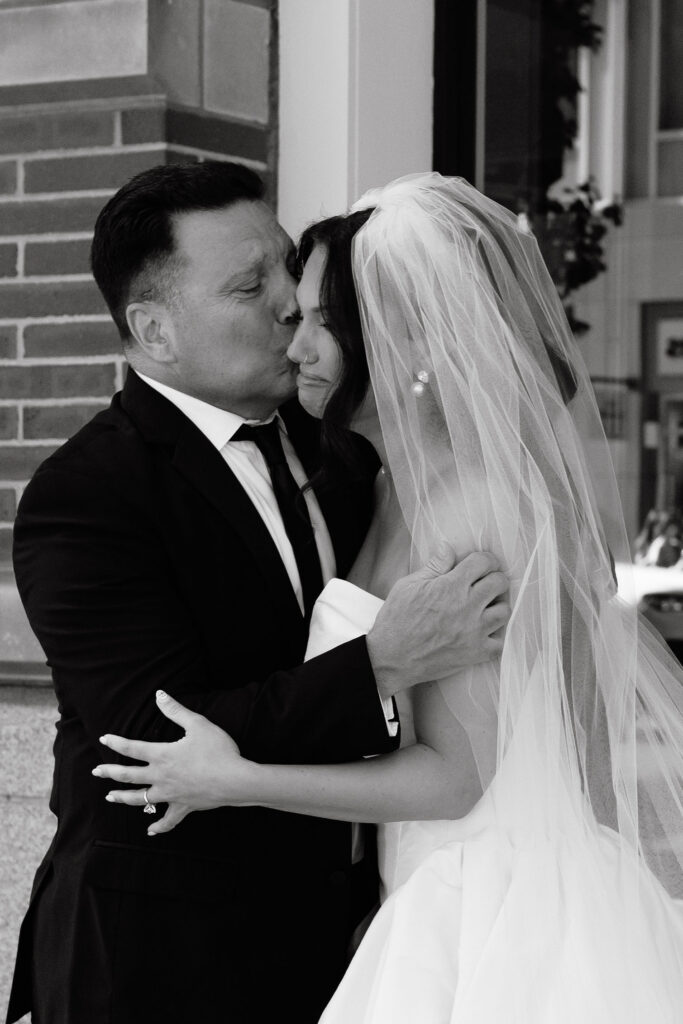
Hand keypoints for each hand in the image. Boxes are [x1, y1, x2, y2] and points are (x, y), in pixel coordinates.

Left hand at [92, 691, 255, 834]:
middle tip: (96, 771)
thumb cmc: (218, 750)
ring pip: (141, 799)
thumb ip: (176, 710)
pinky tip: (150, 830)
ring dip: (123, 798)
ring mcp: (171, 795)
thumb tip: (159, 695)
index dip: (116, 743)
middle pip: (128, 776)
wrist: (235, 780)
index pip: (132, 748)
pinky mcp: (183, 806)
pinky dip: (158, 826)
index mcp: (162, 755)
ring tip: (110, 797)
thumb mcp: (198, 724)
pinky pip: (168, 820)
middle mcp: (161, 777)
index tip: (104, 739)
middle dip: (110, 773)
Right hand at [367, 545, 508, 698]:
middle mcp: (467, 607)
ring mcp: (474, 631)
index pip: (483, 562)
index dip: (486, 559)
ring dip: (496, 606)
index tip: (483, 564)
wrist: (392, 658)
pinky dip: (495, 636)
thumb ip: (434, 566)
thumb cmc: (396, 621)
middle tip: (486, 583)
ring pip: (504, 611)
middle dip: (494, 578)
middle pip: (500, 583)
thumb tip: (448, 548)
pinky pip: (500, 642)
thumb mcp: (408, 586)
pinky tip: (484, 632)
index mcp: (451, 586)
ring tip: (485, 607)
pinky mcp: (476, 653)